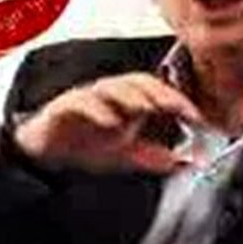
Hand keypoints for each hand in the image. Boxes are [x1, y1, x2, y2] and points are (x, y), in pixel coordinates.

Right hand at [14, 73, 204, 174]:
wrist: (45, 154)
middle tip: (175, 107)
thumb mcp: (126, 156)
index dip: (177, 99)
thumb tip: (185, 162)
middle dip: (158, 93)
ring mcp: (86, 98)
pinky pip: (81, 102)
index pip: (156, 91)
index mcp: (126, 101)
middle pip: (136, 81)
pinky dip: (97, 110)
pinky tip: (109, 122)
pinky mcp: (64, 107)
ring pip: (109, 86)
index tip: (197, 116)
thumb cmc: (86, 146)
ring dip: (129, 96)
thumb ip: (154, 157)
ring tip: (145, 108)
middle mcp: (109, 95)